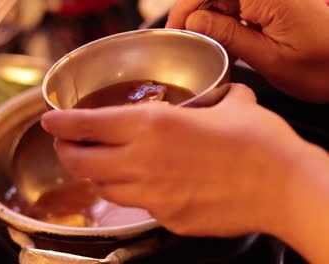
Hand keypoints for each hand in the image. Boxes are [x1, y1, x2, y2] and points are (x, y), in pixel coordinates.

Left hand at [41, 84, 314, 237]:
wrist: (284, 187)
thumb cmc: (260, 143)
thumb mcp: (231, 105)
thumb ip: (210, 100)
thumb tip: (214, 98)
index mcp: (154, 126)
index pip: (89, 125)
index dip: (62, 123)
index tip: (49, 121)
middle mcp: (143, 161)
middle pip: (83, 163)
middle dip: (67, 153)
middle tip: (67, 146)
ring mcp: (152, 195)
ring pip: (104, 188)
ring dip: (95, 176)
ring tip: (100, 167)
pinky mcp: (166, 218)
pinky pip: (136, 206)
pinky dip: (130, 194)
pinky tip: (142, 186)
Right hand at [166, 0, 328, 102]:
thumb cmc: (323, 68)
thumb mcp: (269, 59)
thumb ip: (229, 36)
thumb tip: (194, 21)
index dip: (186, 7)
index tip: (174, 30)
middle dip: (195, 16)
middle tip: (186, 45)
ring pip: (225, 2)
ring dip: (211, 23)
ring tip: (206, 50)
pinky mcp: (274, 6)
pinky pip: (239, 10)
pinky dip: (228, 27)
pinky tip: (227, 47)